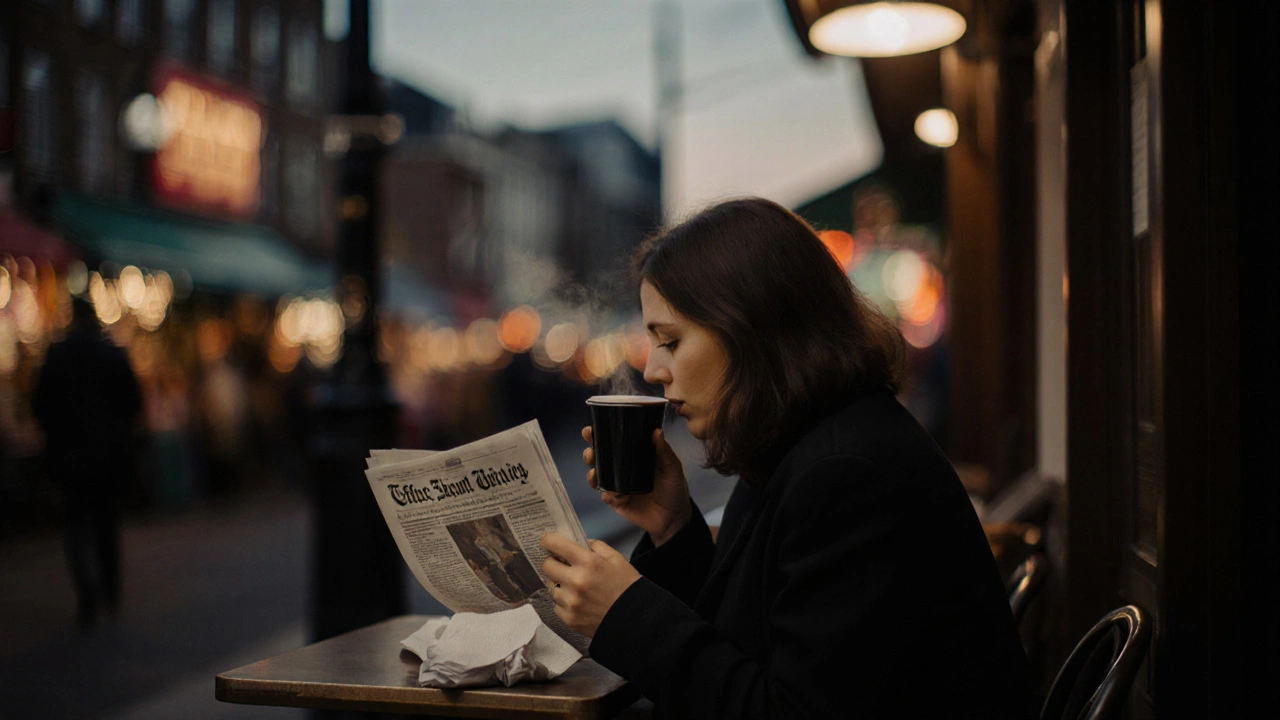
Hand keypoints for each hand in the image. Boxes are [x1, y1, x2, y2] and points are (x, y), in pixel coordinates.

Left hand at [541, 533, 640, 637]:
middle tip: (564, 566)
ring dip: (561, 585)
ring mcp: (571, 602)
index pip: (553, 543)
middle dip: (554, 563)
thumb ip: (595, 546)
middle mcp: (576, 581)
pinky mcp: (569, 619)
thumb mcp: (616, 558)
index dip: (548, 540)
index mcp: (588, 562)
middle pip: (546, 565)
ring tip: (577, 588)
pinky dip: (565, 602)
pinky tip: (580, 602)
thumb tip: (577, 542)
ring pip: (551, 586)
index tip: (548, 542)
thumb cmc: (627, 586)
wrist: (636, 620)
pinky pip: (557, 605)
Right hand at [582, 426, 692, 545]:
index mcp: (633, 455)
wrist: (674, 517)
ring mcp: (617, 485)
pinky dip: (607, 494)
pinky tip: (613, 494)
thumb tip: (656, 431)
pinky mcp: (617, 501)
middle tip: (591, 453)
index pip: (614, 442)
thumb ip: (664, 451)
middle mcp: (622, 468)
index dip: (600, 434)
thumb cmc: (673, 488)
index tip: (591, 431)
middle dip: (590, 453)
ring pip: (598, 477)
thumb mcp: (672, 467)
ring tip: (594, 474)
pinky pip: (606, 496)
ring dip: (592, 474)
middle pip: (599, 458)